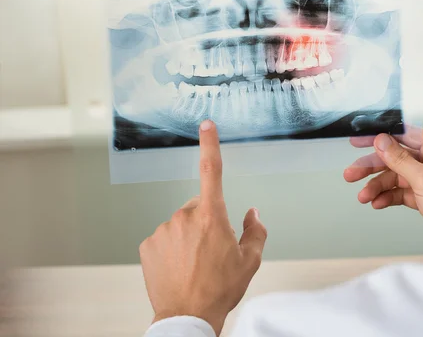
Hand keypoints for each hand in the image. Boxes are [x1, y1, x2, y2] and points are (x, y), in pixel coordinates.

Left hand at [139, 121, 266, 334]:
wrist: (187, 316)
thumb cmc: (220, 289)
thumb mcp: (250, 261)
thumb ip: (255, 231)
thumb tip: (252, 213)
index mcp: (212, 216)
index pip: (211, 170)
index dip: (209, 144)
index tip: (206, 125)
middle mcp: (184, 217)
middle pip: (199, 206)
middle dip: (207, 220)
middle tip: (213, 249)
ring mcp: (163, 230)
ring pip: (181, 223)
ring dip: (189, 235)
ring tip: (196, 263)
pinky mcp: (148, 244)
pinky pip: (164, 238)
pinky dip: (172, 247)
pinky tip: (179, 267)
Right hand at [344, 128, 422, 247]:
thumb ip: (399, 159)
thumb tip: (381, 140)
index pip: (403, 135)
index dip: (379, 137)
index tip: (359, 140)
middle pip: (394, 157)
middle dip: (372, 167)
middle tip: (351, 173)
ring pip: (394, 176)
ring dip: (377, 186)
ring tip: (363, 197)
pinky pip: (400, 191)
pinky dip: (388, 197)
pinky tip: (377, 203)